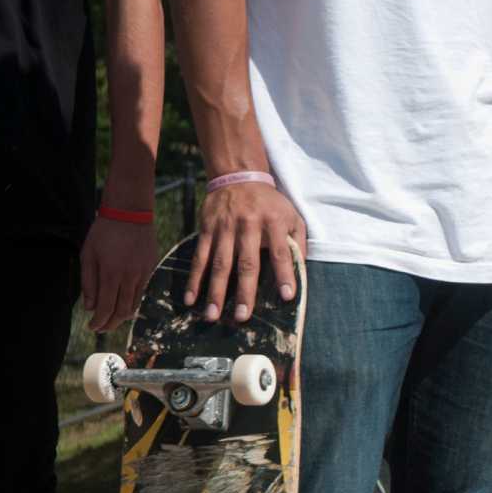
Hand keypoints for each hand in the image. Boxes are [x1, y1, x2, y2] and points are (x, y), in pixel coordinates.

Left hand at [80, 215, 159, 331]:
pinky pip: (140, 293)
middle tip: (101, 328)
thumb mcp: (88, 254)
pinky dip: (131, 303)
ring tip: (112, 319)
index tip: (92, 327)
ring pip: (133, 305)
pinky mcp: (150, 271)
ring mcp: (142, 275)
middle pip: (122, 311)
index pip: (106, 308)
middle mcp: (128, 278)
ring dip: (122, 316)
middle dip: (110, 324)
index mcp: (110, 274)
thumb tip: (89, 306)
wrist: (130, 214)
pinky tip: (123, 303)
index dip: (99, 322)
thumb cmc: (104, 232)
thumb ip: (88, 282)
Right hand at [185, 181, 305, 323]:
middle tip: (242, 317)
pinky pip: (200, 256)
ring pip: (219, 263)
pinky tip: (191, 298)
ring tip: (213, 315)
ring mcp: (225, 228)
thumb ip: (299, 242)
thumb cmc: (270, 203)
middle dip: (244, 292)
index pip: (281, 252)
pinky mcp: (207, 229)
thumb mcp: (292, 215)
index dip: (284, 274)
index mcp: (273, 222)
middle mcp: (248, 225)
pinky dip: (194, 278)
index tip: (287, 297)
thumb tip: (300, 271)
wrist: (238, 175)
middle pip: (246, 263)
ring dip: (215, 291)